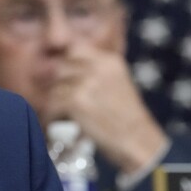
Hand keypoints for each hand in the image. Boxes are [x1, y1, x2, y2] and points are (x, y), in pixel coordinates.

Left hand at [45, 43, 168, 173]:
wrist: (138, 142)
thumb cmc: (126, 117)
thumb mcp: (116, 83)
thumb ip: (95, 71)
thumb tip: (63, 64)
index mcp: (109, 61)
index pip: (75, 49)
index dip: (65, 62)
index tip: (62, 77)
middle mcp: (97, 68)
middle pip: (60, 68)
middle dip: (59, 85)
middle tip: (61, 99)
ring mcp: (86, 83)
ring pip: (55, 88)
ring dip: (56, 102)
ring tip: (63, 114)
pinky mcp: (76, 101)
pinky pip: (52, 104)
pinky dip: (52, 115)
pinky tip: (58, 122)